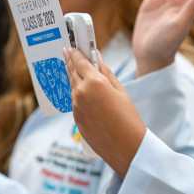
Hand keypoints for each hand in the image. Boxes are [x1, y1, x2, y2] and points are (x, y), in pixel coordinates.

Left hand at [64, 47, 145, 177]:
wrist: (124, 146)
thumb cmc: (128, 117)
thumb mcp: (120, 90)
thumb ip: (106, 72)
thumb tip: (97, 59)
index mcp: (94, 82)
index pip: (79, 61)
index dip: (74, 52)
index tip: (70, 46)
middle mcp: (81, 92)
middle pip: (72, 72)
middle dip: (69, 61)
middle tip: (66, 52)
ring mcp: (76, 106)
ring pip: (72, 87)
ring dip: (72, 77)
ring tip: (73, 69)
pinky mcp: (75, 118)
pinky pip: (74, 101)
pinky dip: (76, 93)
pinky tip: (80, 91)